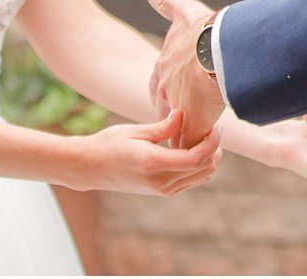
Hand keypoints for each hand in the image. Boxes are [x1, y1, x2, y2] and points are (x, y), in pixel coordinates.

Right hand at [62, 109, 220, 195]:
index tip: (216, 126)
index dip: (212, 143)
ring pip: (201, 177)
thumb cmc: (109, 143)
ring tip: (203, 136)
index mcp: (153, 164)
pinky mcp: (162, 191)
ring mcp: (161, 190)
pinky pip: (191, 180)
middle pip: (204, 169)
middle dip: (214, 149)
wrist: (90, 168)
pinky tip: (191, 148)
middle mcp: (160, 182)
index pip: (196, 159)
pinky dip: (198, 166)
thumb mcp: (136, 131)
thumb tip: (184, 115)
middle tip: (213, 128)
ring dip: (208, 158)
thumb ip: (163, 127)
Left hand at [144, 0, 223, 148]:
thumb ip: (166, 1)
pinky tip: (204, 153)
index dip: (163, 90)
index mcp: (165, 65)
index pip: (158, 83)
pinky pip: (191, 141)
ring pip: (177, 127)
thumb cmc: (203, 30)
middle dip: (170, 115)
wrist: (217, 49)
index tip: (165, 96)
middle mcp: (168, 87)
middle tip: (177, 123)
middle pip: (164, 107)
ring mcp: (179, 107)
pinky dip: (197, 146)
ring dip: (183, 135)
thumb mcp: (183, 11)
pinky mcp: (194, 122)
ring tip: (188, 146)